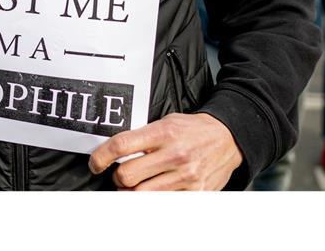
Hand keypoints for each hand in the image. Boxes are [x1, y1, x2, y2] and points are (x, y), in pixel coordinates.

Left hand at [88, 112, 242, 190]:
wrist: (228, 138)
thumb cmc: (191, 129)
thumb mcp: (165, 122)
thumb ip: (141, 136)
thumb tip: (113, 152)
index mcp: (163, 132)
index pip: (121, 146)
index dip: (101, 157)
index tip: (95, 164)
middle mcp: (174, 155)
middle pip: (127, 175)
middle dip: (117, 178)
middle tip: (119, 175)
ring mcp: (186, 176)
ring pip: (141, 194)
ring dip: (130, 192)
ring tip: (134, 185)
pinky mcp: (196, 192)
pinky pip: (163, 202)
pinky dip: (152, 199)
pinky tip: (152, 191)